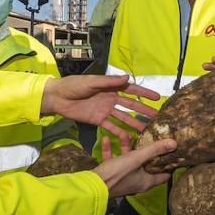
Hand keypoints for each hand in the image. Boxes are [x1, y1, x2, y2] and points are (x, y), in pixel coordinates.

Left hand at [41, 75, 159, 149]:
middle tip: (157, 117)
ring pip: (123, 117)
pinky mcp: (97, 120)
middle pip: (130, 105)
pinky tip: (128, 138)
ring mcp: (105, 110)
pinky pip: (111, 126)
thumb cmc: (73, 85)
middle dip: (143, 110)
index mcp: (110, 87)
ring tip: (145, 130)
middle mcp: (110, 98)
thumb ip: (109, 82)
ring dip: (134, 123)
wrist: (57, 98)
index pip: (131, 90)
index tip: (157, 97)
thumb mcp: (91, 82)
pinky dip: (119, 132)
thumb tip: (127, 77)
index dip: (144, 93)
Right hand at [94, 136, 176, 197]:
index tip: (173, 152)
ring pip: (128, 161)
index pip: (164, 175)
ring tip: (126, 134)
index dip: (169, 164)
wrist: (93, 186)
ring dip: (126, 147)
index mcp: (146, 181)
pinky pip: (113, 160)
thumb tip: (174, 143)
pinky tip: (106, 138)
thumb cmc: (117, 174)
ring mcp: (123, 179)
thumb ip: (154, 150)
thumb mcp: (137, 158)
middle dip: (147, 151)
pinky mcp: (111, 175)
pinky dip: (111, 150)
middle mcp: (136, 182)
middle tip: (150, 138)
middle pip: (146, 166)